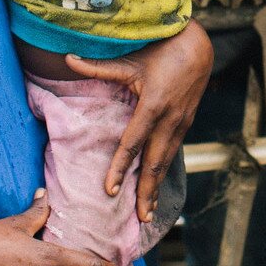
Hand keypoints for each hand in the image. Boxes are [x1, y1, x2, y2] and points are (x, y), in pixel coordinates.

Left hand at [66, 21, 211, 221]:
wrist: (198, 47)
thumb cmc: (161, 50)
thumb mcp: (130, 59)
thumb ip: (98, 66)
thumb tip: (67, 59)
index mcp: (153, 106)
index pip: (133, 143)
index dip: (120, 167)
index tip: (110, 189)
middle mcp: (169, 120)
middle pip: (155, 163)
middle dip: (146, 192)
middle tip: (139, 218)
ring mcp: (180, 124)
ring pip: (166, 163)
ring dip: (157, 189)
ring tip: (148, 213)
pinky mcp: (185, 125)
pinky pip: (172, 154)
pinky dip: (163, 175)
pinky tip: (156, 189)